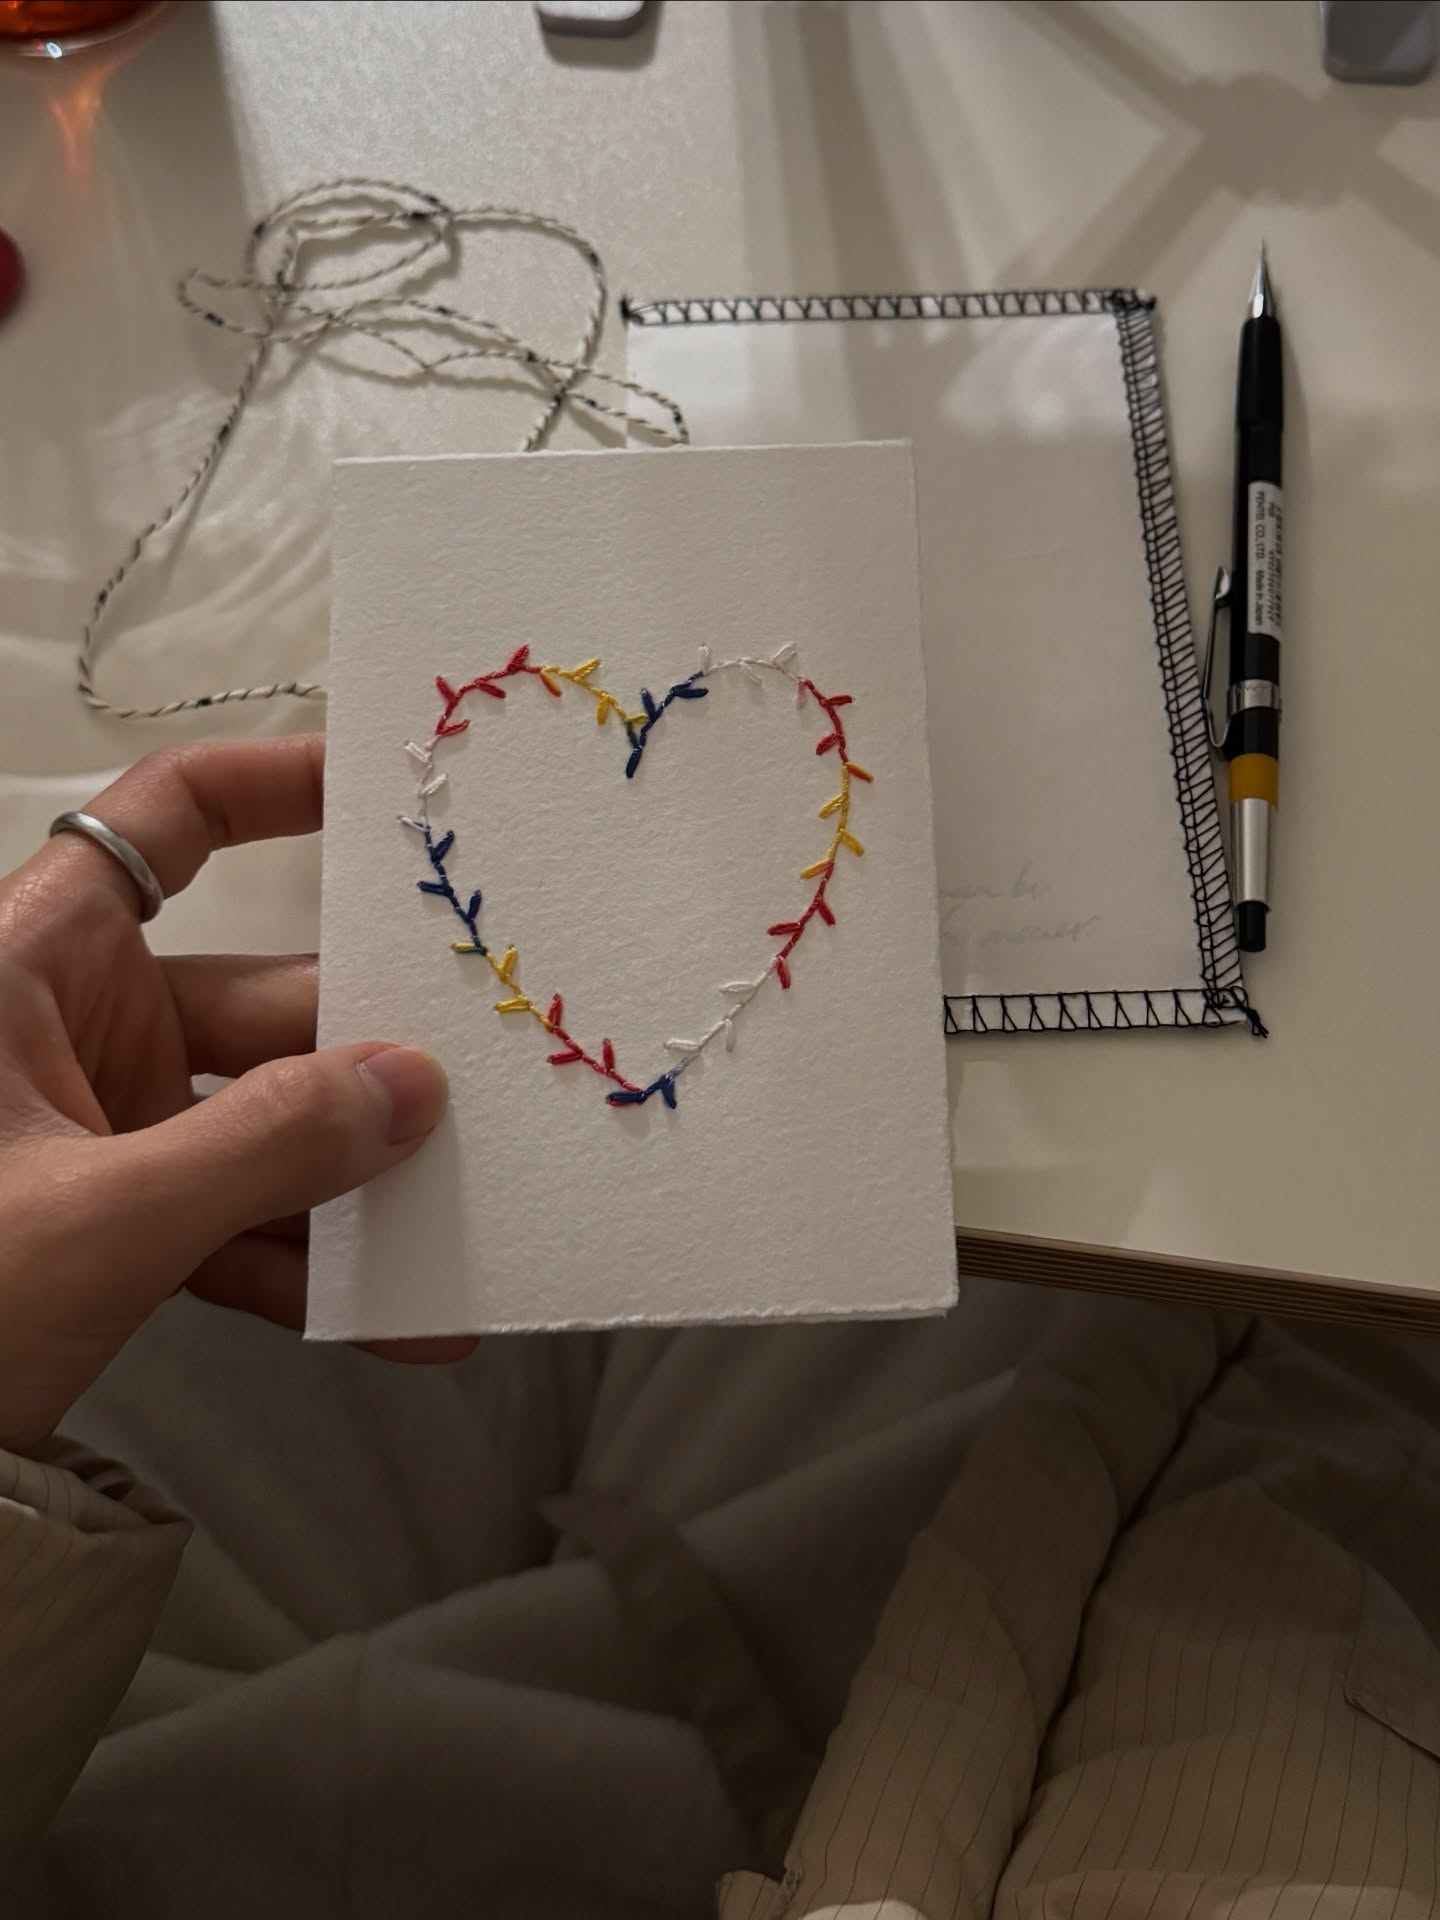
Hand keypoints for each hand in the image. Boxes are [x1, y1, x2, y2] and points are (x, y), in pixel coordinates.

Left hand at [0, 735, 466, 1455]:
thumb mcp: (92, 1219)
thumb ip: (259, 1150)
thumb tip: (410, 1090)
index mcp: (27, 964)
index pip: (162, 825)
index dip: (274, 786)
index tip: (388, 798)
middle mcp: (69, 1026)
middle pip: (259, 997)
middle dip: (368, 1054)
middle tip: (487, 1086)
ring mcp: (96, 1128)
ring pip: (260, 1121)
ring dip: (352, 1181)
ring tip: (461, 1222)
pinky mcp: (115, 1220)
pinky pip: (233, 1220)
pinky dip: (305, 1265)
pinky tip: (396, 1320)